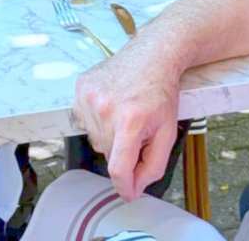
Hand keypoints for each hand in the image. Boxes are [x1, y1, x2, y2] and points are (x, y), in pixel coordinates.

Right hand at [73, 47, 181, 200]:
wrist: (152, 56)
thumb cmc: (160, 91)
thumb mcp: (168, 133)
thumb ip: (153, 166)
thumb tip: (134, 189)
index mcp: (130, 121)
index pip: (118, 169)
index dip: (124, 186)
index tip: (128, 192)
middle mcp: (106, 108)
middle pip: (108, 153)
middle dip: (123, 149)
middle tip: (137, 129)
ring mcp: (89, 97)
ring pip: (95, 138)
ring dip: (109, 134)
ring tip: (124, 113)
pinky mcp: (81, 89)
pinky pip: (84, 120)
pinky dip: (98, 119)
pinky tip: (112, 104)